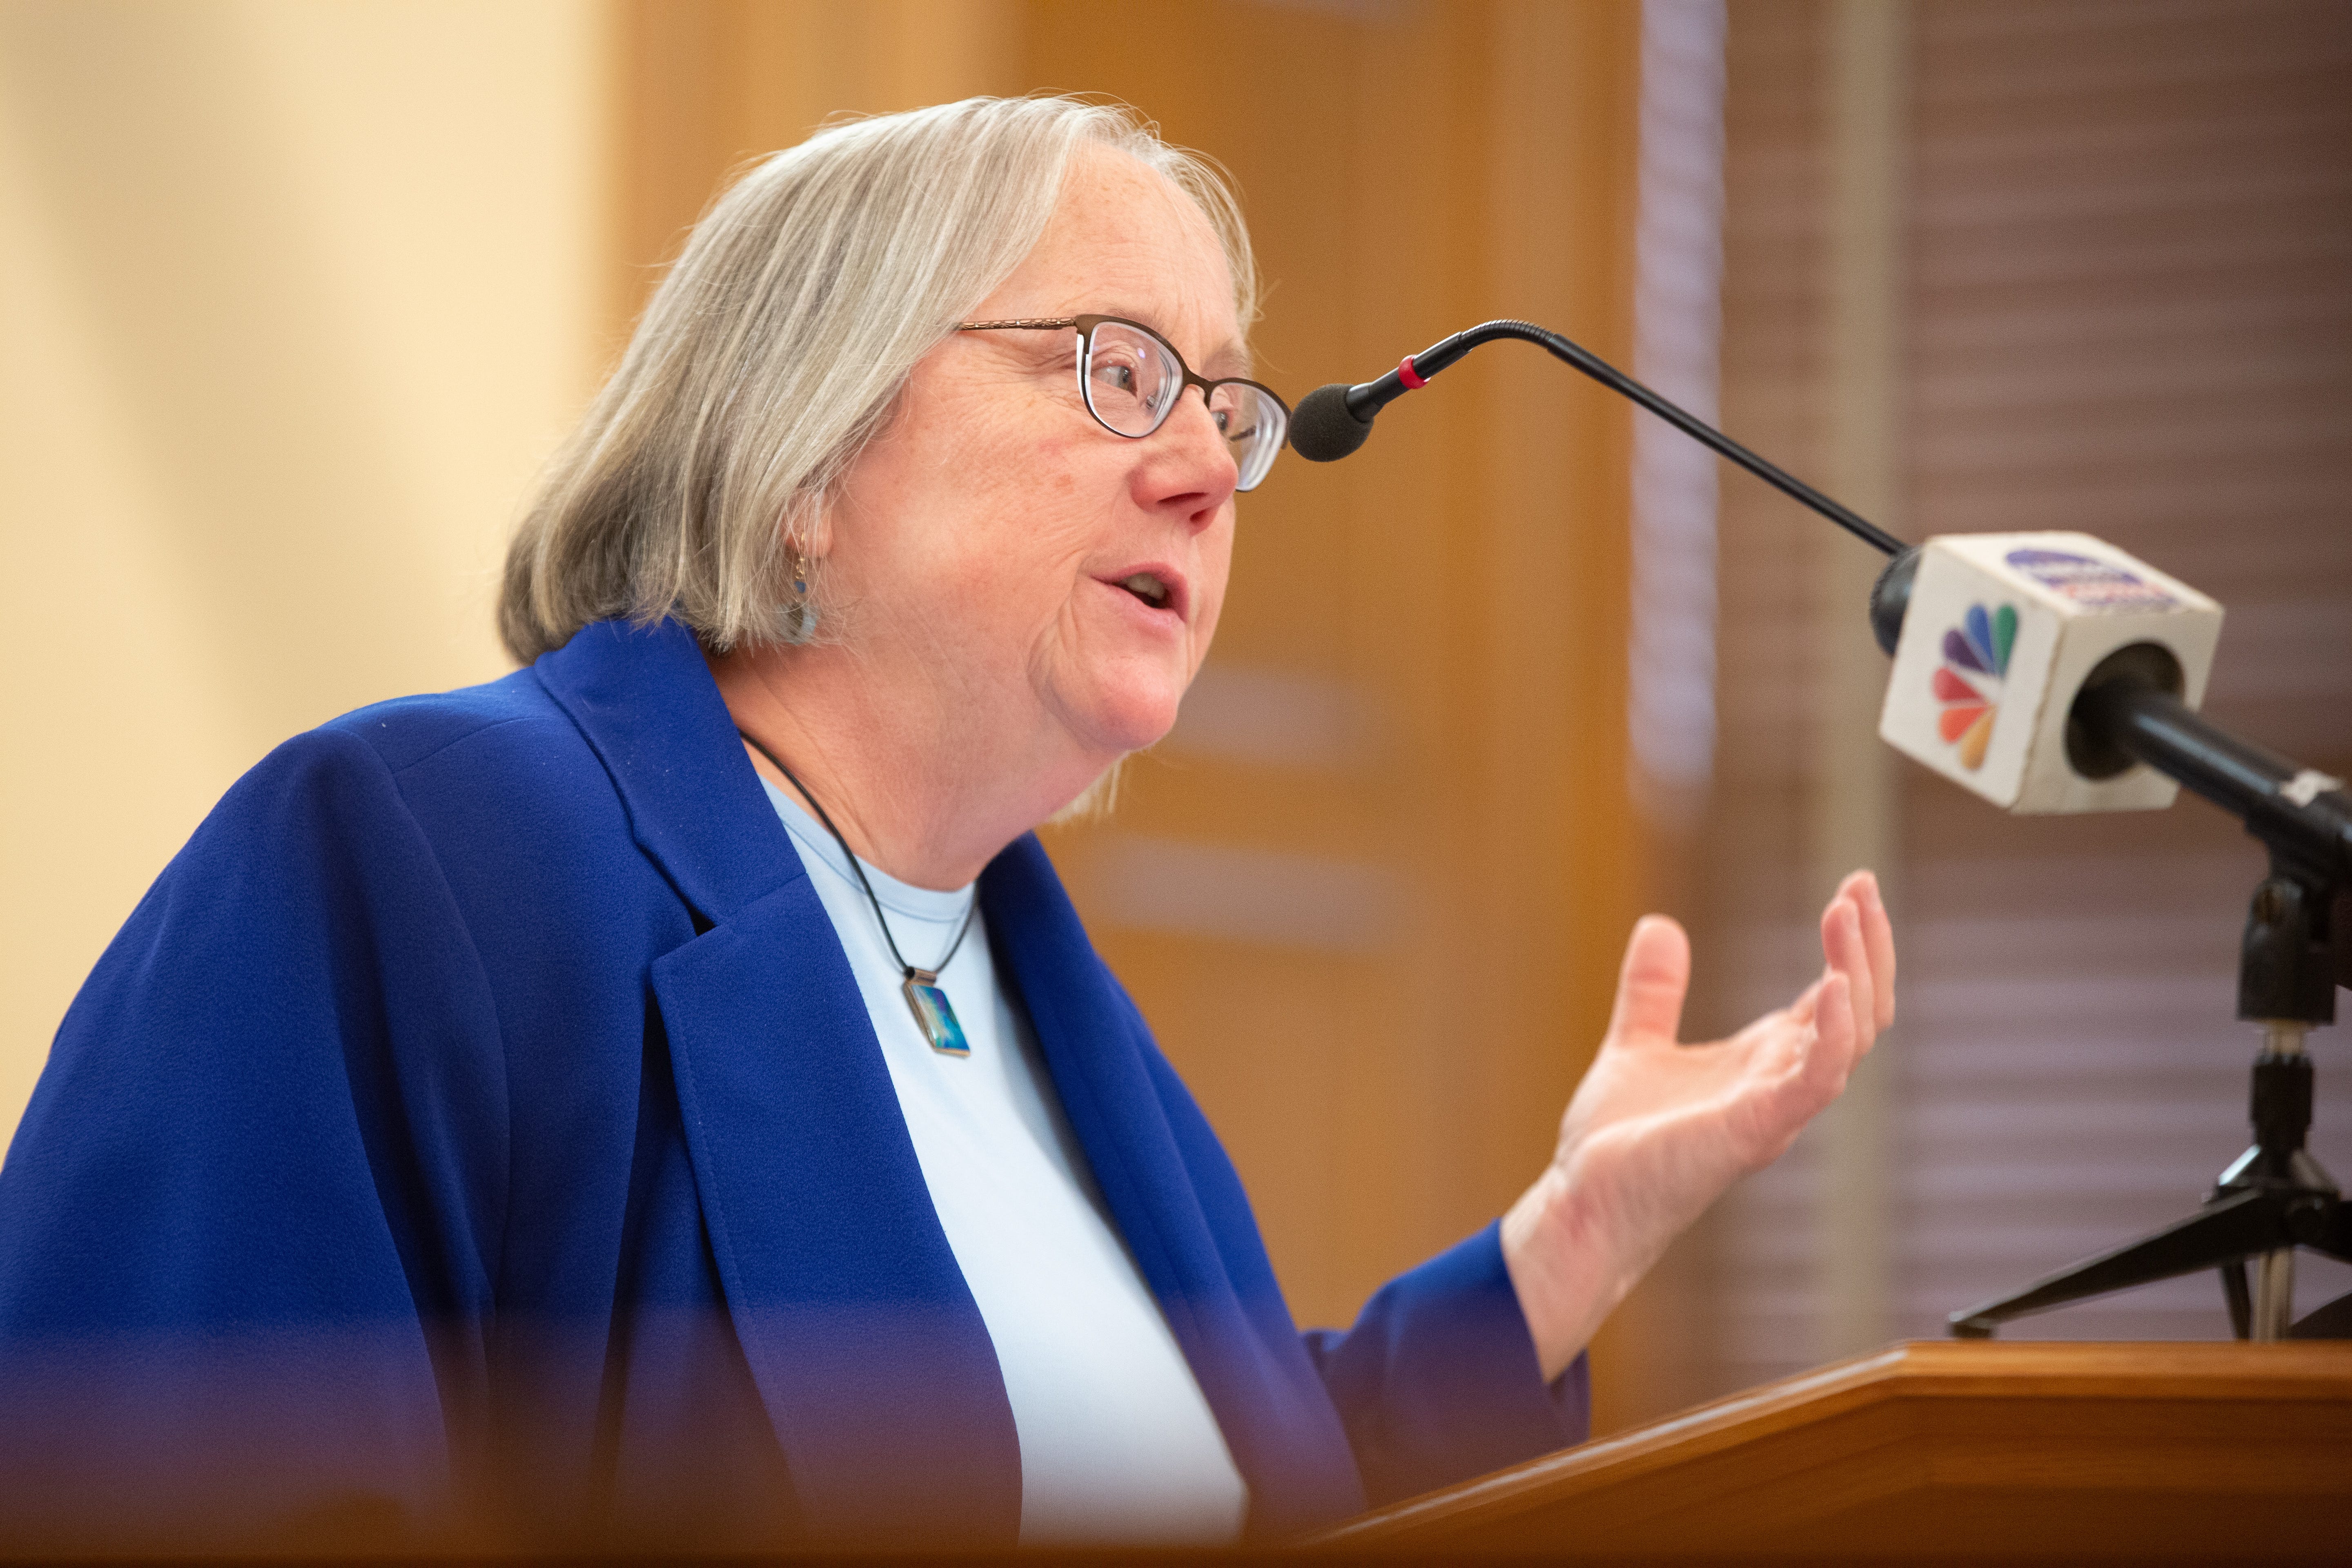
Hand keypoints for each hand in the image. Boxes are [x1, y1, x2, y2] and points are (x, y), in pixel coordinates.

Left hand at [1500, 871, 1895, 1381]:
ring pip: (1850, 1042)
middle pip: (1858, 1014)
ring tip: (1850, 915)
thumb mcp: (1637, 1044)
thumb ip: (1654, 991)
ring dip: (1856, 976)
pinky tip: (1833, 986)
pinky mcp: (1752, 1131)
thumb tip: (1658, 924)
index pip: (1833, 999)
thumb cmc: (1617, 1143)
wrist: (1582, 1203)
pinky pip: (1814, 1083)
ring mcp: (1774, 1111)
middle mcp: (1781, 1085)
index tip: (1854, 886)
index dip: (1851, 945)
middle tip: (1863, 887)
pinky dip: (1830, 1035)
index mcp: (1763, 1064)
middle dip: (1869, 951)